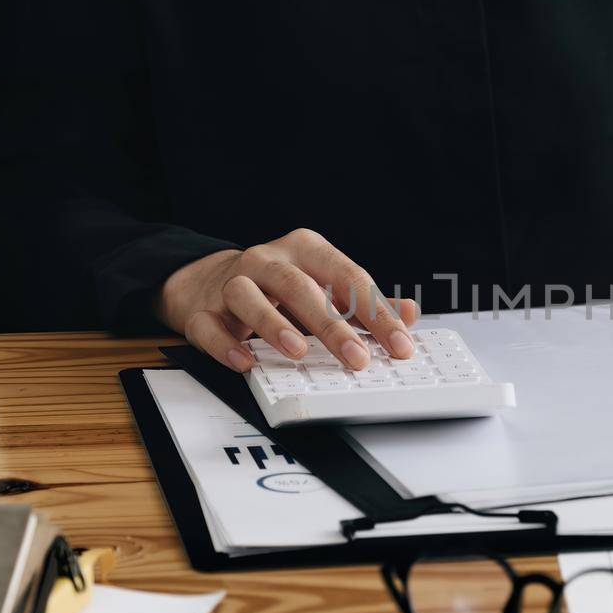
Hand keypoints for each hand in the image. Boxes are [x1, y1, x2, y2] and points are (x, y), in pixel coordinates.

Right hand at [155, 230, 418, 371]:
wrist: (211, 281)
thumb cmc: (280, 287)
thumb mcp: (327, 287)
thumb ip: (366, 303)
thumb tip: (409, 313)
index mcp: (308, 251)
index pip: (349, 278)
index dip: (377, 314)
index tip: (400, 346)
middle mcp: (269, 260)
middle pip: (301, 287)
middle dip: (332, 325)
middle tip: (357, 358)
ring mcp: (232, 283)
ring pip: (248, 296)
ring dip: (273, 324)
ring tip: (299, 352)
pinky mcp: (203, 310)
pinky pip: (210, 325)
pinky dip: (226, 344)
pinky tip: (244, 361)